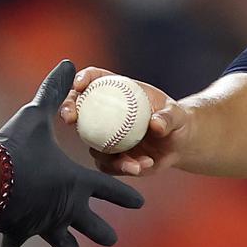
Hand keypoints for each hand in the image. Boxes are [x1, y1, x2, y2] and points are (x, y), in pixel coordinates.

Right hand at [0, 61, 144, 246]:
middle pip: (93, 226)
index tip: (139, 202)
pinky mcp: (22, 232)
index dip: (126, 195)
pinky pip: (21, 238)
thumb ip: (54, 92)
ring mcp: (46, 224)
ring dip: (68, 245)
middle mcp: (67, 207)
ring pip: (64, 242)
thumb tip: (68, 64)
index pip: (111, 190)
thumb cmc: (15, 146)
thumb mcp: (35, 115)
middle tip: (111, 238)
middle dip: (104, 232)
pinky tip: (13, 241)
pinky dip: (17, 238)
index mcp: (77, 182)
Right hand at [57, 66, 188, 176]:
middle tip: (69, 118)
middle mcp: (106, 114)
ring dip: (105, 153)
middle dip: (67, 109)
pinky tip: (141, 168)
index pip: (95, 79)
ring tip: (133, 163)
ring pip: (91, 143)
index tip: (79, 84)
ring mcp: (106, 137)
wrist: (179, 144)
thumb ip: (168, 117)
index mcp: (118, 92)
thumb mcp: (176, 115)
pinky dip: (122, 168)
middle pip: (78, 107)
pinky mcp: (111, 158)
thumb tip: (155, 125)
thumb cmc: (176, 120)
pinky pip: (108, 165)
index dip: (83, 78)